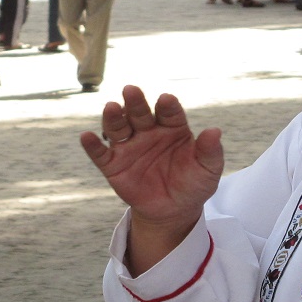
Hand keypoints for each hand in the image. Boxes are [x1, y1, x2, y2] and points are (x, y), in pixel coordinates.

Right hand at [81, 87, 222, 229]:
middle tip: (131, 90)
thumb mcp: (207, 170)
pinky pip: (101, 154)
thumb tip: (215, 131)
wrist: (174, 211)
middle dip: (135, 102)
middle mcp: (148, 131)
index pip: (169, 113)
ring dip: (113, 117)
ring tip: (111, 107)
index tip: (166, 100)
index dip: (167, 106)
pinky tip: (86, 137)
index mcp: (172, 128)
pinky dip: (92, 145)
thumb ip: (210, 152)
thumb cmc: (193, 184)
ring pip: (119, 128)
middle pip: (140, 113)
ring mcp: (129, 147)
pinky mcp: (113, 165)